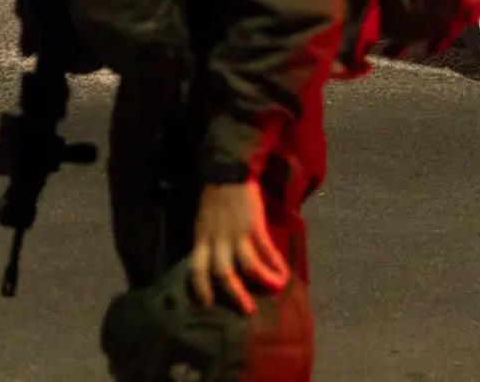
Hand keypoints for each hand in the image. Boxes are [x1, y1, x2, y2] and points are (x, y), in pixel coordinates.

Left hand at [190, 180, 289, 314]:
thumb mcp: (204, 220)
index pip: (196, 268)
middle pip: (222, 272)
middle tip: (246, 310)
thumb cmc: (214, 195)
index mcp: (202, 237)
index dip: (201, 287)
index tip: (207, 303)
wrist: (227, 170)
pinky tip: (283, 273)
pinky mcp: (254, 226)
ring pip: (246, 265)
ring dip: (261, 281)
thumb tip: (215, 262)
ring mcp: (236, 232)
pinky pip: (266, 250)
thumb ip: (209, 240)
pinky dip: (275, 264)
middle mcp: (217, 238)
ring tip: (274, 289)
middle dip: (234, 294)